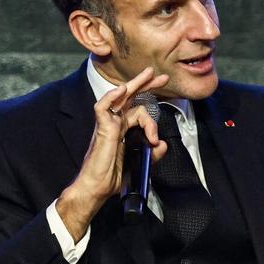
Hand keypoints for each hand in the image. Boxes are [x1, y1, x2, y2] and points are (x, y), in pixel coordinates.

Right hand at [56, 67, 169, 240]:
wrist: (97, 188)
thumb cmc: (111, 178)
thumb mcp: (139, 163)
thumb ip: (152, 153)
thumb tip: (162, 144)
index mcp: (123, 130)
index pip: (138, 109)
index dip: (151, 102)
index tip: (166, 97)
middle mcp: (115, 124)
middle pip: (130, 98)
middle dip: (146, 84)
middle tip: (160, 76)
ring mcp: (108, 125)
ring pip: (120, 98)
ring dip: (136, 85)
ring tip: (149, 76)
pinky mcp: (102, 129)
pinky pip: (103, 107)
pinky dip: (112, 97)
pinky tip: (122, 90)